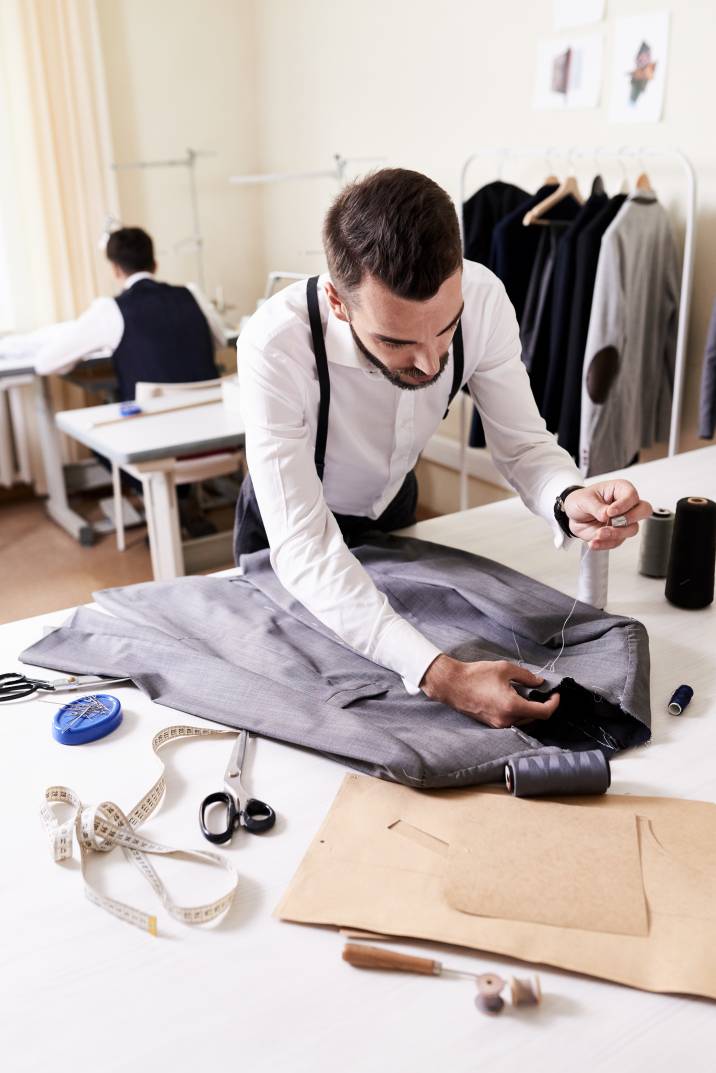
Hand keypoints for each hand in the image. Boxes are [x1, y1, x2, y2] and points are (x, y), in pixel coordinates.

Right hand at [420, 654, 559, 727]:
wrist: (452, 685)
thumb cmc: (476, 675)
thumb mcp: (504, 669)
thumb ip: (526, 676)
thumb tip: (539, 683)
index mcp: (512, 706)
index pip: (543, 713)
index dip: (554, 704)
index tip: (555, 694)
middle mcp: (507, 720)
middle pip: (535, 719)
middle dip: (542, 706)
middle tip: (542, 692)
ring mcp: (499, 724)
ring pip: (524, 722)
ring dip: (530, 711)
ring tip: (527, 694)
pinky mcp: (492, 724)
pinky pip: (512, 722)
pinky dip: (518, 713)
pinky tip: (514, 699)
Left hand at [564, 480, 651, 550]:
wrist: (573, 517)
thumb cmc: (581, 501)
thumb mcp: (584, 500)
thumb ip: (596, 507)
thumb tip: (606, 514)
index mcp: (620, 490)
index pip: (632, 495)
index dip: (624, 504)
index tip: (610, 511)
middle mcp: (626, 505)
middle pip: (644, 510)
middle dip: (630, 518)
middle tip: (613, 522)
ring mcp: (624, 521)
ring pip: (632, 529)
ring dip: (616, 534)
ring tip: (598, 534)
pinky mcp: (618, 534)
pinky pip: (618, 542)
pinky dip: (606, 544)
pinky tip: (594, 542)